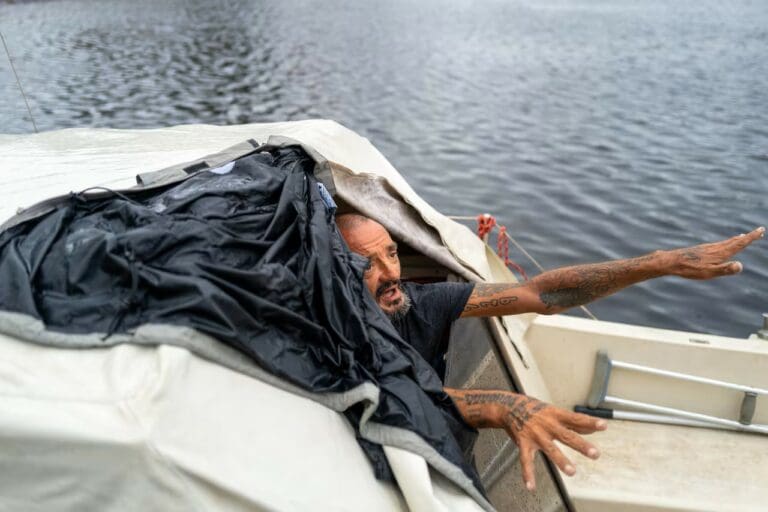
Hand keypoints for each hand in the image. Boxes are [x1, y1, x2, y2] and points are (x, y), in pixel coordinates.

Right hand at [445, 388, 606, 490]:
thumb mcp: (554, 412)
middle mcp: (547, 425)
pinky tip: (531, 486)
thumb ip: (573, 422)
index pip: (576, 418)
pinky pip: (526, 460)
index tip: (603, 426)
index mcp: (556, 415)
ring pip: (550, 449)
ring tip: (572, 471)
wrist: (509, 407)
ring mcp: (535, 435)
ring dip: (561, 460)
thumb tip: (592, 428)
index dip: (589, 422)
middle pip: (566, 435)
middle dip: (580, 445)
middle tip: (594, 453)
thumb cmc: (535, 410)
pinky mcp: (524, 443)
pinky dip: (528, 474)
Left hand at [668, 226, 763, 278]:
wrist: (672, 261)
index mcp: (721, 253)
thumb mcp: (709, 272)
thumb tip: (740, 266)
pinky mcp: (701, 250)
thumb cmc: (691, 269)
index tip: (761, 230)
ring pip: (726, 242)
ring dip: (737, 239)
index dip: (751, 237)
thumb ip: (725, 269)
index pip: (740, 244)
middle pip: (735, 241)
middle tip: (759, 231)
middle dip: (748, 237)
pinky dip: (725, 243)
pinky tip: (722, 245)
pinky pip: (718, 245)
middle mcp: (716, 248)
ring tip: (743, 236)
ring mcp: (708, 248)